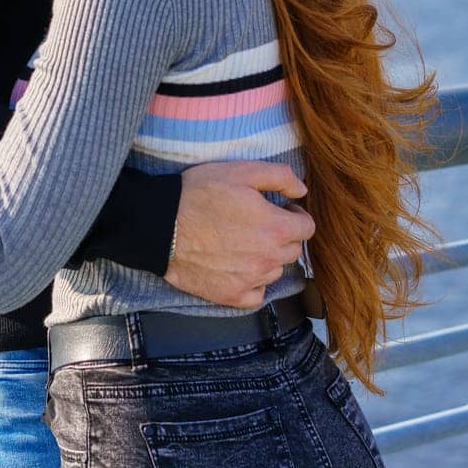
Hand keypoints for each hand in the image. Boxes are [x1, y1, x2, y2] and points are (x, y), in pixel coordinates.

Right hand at [164, 162, 314, 308]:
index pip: (307, 227)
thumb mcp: (241, 171)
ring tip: (244, 241)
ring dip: (268, 257)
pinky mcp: (231, 296)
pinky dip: (253, 282)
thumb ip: (279, 176)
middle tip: (259, 222)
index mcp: (276, 228)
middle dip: (282, 235)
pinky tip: (238, 266)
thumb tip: (302, 190)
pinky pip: (257, 294)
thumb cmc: (200, 194)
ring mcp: (251, 280)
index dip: (295, 215)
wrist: (160, 225)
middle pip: (293, 250)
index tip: (281, 209)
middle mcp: (269, 258)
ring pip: (275, 270)